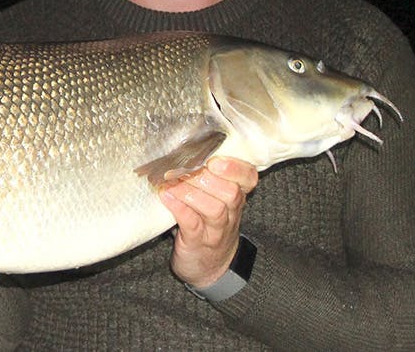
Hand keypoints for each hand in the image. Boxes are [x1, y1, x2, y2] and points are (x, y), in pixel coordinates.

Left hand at [158, 156, 257, 287]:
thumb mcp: (214, 198)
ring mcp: (216, 230)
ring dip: (191, 192)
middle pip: (231, 192)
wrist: (209, 267)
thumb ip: (205, 175)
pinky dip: (179, 208)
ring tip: (171, 181)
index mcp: (237, 196)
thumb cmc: (206, 223)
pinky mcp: (198, 243)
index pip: (249, 178)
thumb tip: (181, 148)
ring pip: (214, 209)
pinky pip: (192, 224)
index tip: (215, 160)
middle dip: (208, 177)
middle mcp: (231, 213)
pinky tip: (165, 196)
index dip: (235, 167)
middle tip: (185, 168)